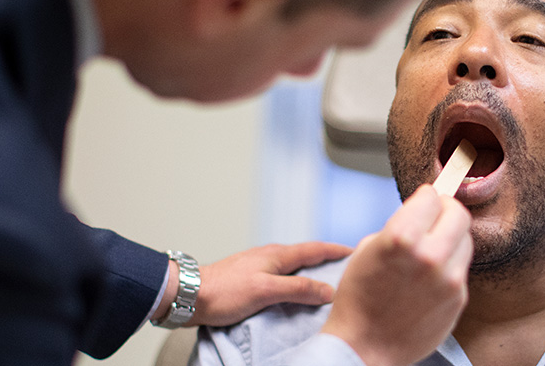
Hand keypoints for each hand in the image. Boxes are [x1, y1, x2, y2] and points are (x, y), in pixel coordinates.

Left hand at [186, 242, 351, 326]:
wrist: (191, 295)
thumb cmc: (224, 291)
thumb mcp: (267, 291)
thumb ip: (298, 288)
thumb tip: (327, 289)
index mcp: (277, 255)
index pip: (314, 249)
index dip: (335, 250)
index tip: (354, 251)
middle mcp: (269, 256)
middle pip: (305, 255)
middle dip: (326, 258)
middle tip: (344, 266)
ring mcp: (258, 265)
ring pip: (292, 265)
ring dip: (310, 270)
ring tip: (323, 280)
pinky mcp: (249, 278)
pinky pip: (281, 275)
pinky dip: (294, 280)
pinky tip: (293, 291)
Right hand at [320, 185, 472, 365]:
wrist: (364, 346)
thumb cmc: (358, 298)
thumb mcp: (368, 249)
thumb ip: (400, 227)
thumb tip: (422, 215)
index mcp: (402, 238)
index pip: (431, 197)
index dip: (425, 196)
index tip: (424, 199)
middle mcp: (430, 256)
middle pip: (459, 213)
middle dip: (446, 210)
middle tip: (436, 215)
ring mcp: (449, 279)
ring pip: (465, 240)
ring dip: (450, 237)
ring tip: (431, 247)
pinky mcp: (459, 298)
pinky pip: (461, 268)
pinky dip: (449, 264)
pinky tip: (430, 275)